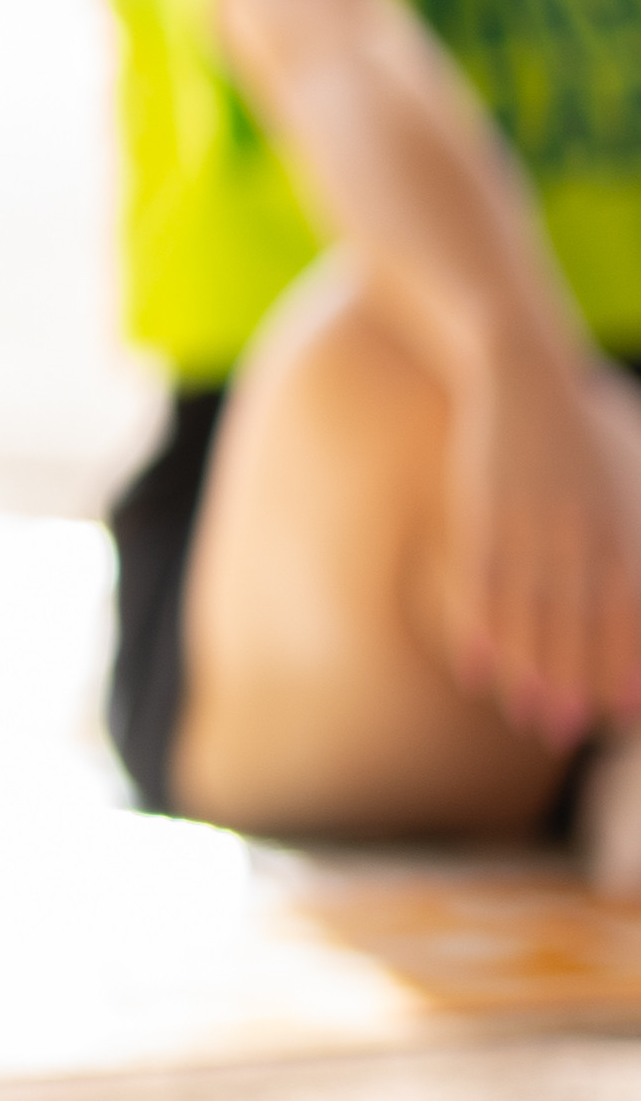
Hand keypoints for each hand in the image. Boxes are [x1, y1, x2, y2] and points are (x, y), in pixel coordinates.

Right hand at [433, 349, 640, 747]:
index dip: (629, 663)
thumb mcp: (622, 473)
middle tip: (568, 733)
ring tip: (526, 719)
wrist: (519, 367)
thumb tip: (633, 584)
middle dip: (577, 682)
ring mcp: (532, 520)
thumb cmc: (572, 426)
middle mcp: (586, 529)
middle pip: (584, 622)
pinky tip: (475, 667)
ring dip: (531, 671)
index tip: (626, 714)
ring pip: (534, 612)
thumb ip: (629, 528)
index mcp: (624, 522)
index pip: (633, 609)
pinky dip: (481, 629)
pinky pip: (482, 581)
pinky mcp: (484, 509)